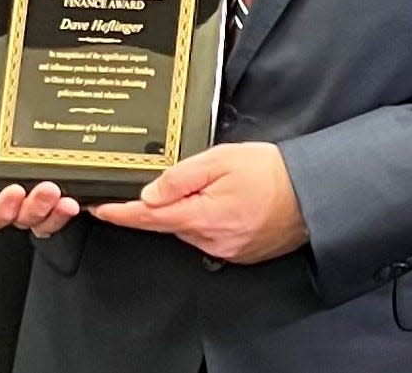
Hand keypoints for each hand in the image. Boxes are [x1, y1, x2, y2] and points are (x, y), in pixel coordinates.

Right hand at [0, 101, 79, 236]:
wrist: (24, 99)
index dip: (0, 209)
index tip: (13, 191)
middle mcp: (17, 199)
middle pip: (22, 219)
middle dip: (34, 209)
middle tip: (47, 190)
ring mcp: (42, 199)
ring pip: (46, 220)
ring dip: (56, 214)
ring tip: (67, 199)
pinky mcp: (65, 192)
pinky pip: (68, 210)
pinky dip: (73, 208)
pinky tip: (82, 198)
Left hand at [89, 142, 308, 262]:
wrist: (311, 193)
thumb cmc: (271, 171)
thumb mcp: (222, 159)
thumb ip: (182, 176)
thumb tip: (149, 194)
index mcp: (202, 216)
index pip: (149, 218)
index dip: (121, 213)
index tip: (100, 208)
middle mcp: (210, 240)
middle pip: (170, 221)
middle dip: (167, 201)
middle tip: (191, 174)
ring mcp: (225, 250)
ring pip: (190, 227)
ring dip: (191, 208)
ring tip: (219, 183)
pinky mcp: (238, 252)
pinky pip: (210, 235)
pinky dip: (210, 218)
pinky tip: (230, 200)